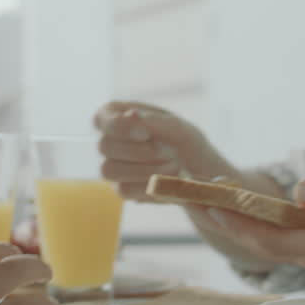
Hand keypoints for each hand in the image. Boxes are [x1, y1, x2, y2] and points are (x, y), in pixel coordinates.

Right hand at [91, 101, 216, 199]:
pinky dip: (148, 186)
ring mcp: (114, 166)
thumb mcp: (178, 128)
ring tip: (172, 167)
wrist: (203, 175)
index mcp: (121, 117)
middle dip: (138, 151)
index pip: (100, 119)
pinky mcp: (122, 188)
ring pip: (109, 170)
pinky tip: (165, 181)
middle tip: (168, 152)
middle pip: (103, 146)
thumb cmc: (188, 144)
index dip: (118, 127)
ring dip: (144, 170)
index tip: (145, 133)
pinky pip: (123, 190)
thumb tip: (129, 115)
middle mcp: (112, 141)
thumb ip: (153, 121)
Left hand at [203, 179, 304, 295]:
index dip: (236, 223)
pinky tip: (252, 207)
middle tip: (194, 197)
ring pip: (272, 243)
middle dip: (226, 222)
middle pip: (261, 244)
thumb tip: (299, 189)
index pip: (269, 240)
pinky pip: (288, 240)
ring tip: (212, 198)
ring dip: (242, 223)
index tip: (211, 202)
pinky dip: (265, 224)